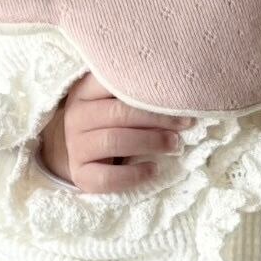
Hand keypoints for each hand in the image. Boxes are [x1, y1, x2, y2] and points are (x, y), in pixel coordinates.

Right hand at [39, 71, 193, 193]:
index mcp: (84, 91)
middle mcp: (75, 116)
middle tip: (185, 123)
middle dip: (156, 118)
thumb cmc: (112, 122)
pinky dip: (134, 174)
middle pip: (118, 113)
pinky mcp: (80, 175)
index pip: (112, 83)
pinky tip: (154, 169)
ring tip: (174, 144)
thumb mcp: (117, 100)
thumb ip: (136, 91)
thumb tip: (178, 89)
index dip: (148, 90)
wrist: (87, 154)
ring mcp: (75, 146)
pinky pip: (106, 177)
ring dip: (150, 142)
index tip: (178, 96)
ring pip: (113, 141)